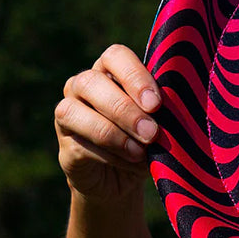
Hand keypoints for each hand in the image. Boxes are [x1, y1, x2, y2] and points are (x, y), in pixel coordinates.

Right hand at [54, 44, 161, 202]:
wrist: (124, 181)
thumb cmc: (147, 141)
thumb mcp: (161, 123)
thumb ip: (163, 112)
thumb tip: (174, 113)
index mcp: (111, 72)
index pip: (115, 56)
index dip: (134, 76)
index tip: (156, 104)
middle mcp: (83, 87)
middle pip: (91, 82)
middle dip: (124, 109)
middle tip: (151, 132)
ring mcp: (68, 115)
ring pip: (73, 111)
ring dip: (112, 133)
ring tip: (140, 152)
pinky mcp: (65, 147)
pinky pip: (80, 145)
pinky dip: (109, 156)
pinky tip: (131, 162)